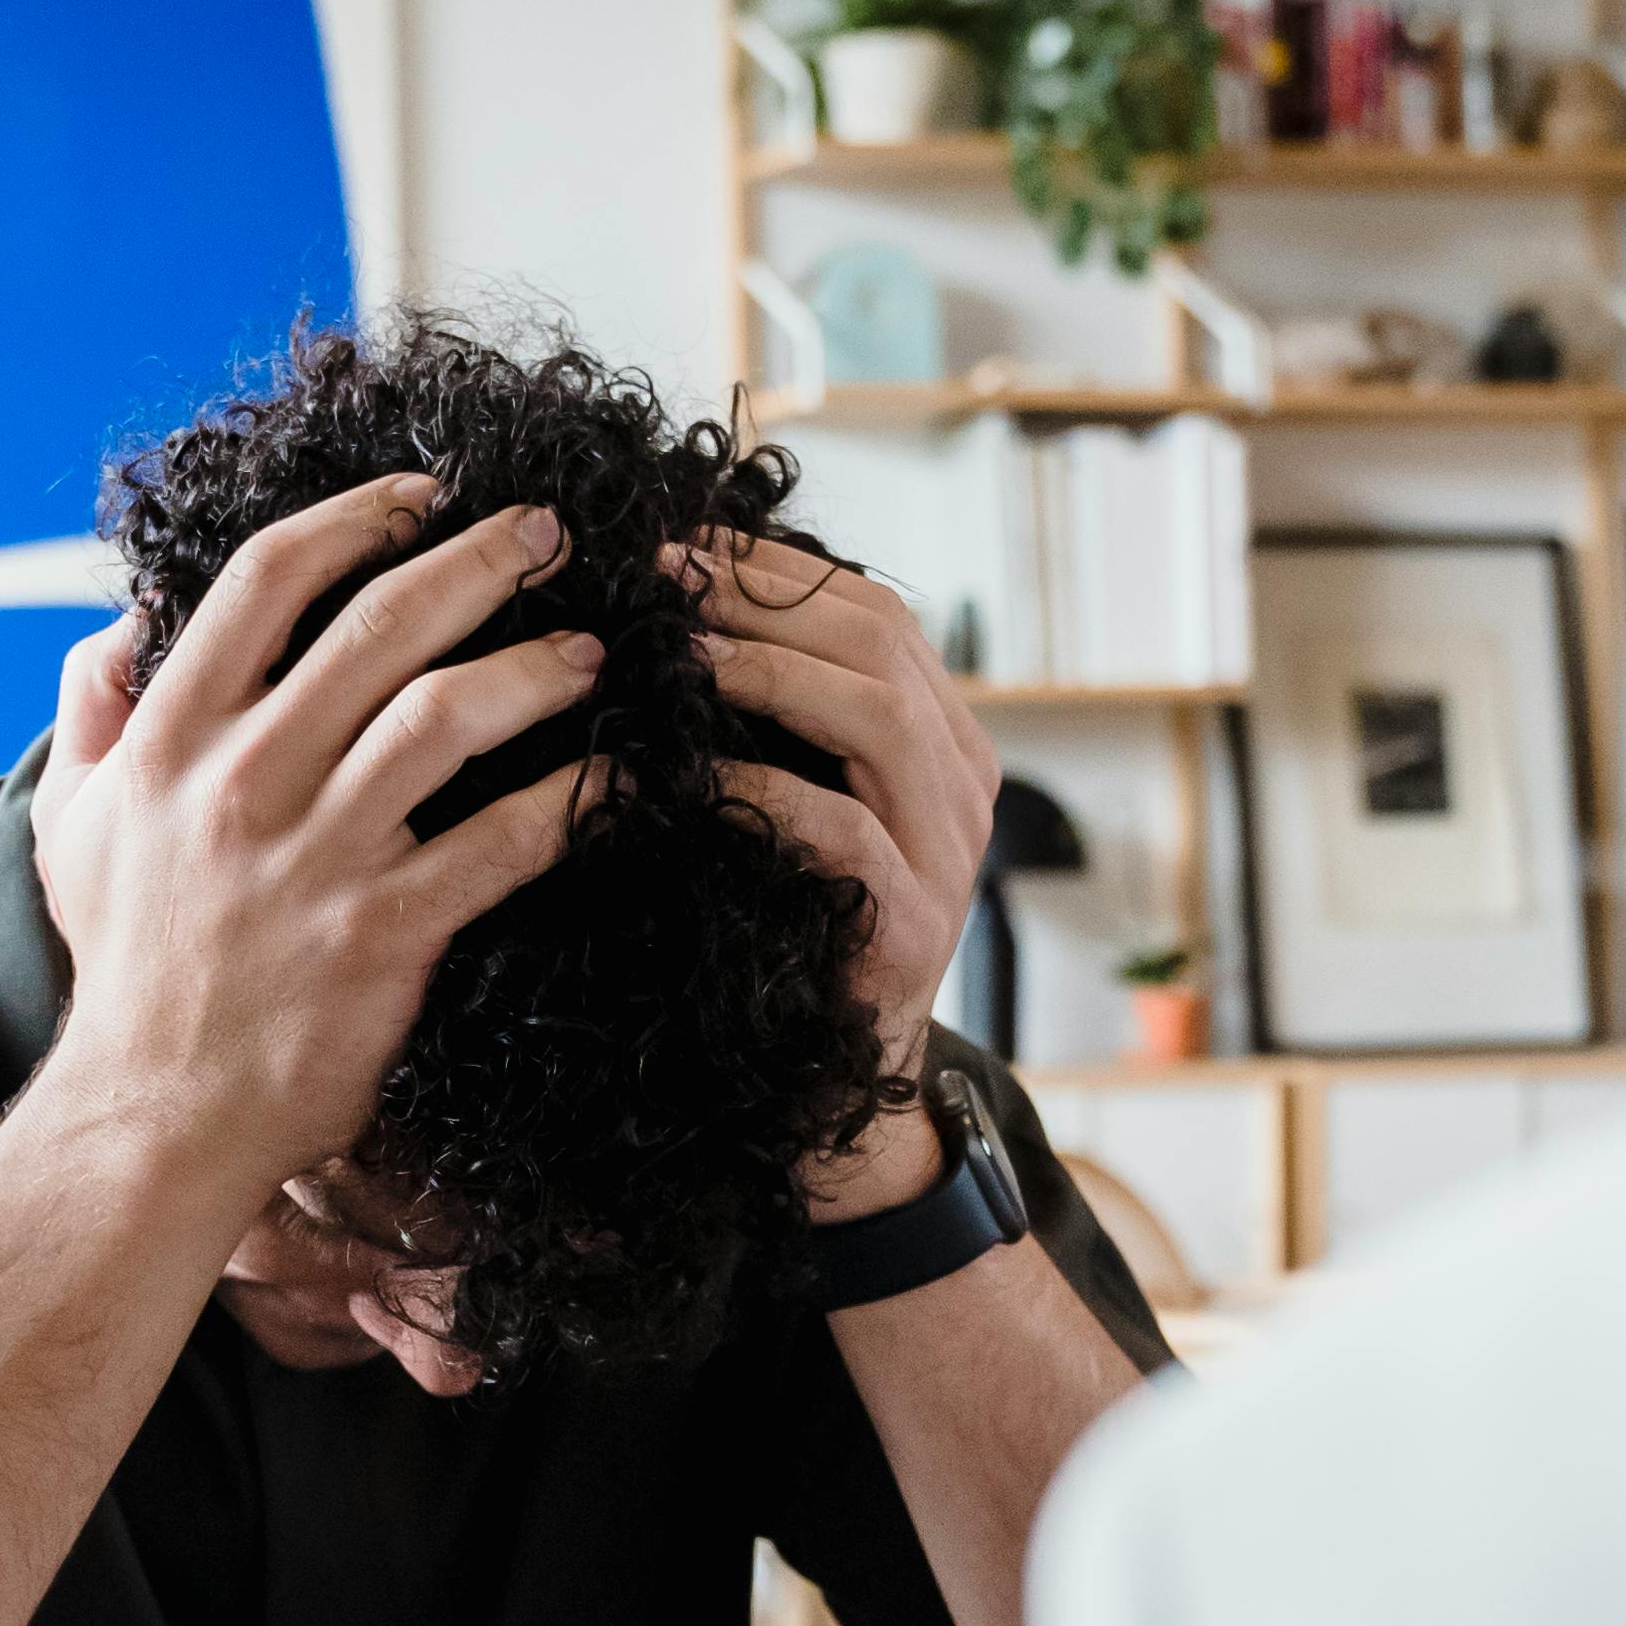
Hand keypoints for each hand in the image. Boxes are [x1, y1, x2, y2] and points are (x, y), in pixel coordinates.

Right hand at [33, 477, 603, 1215]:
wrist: (156, 1115)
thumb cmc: (128, 967)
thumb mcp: (71, 825)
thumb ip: (91, 711)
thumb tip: (124, 618)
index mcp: (171, 736)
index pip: (269, 579)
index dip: (358, 517)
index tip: (425, 495)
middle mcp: (243, 778)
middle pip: (381, 623)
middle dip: (483, 560)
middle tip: (550, 535)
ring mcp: (317, 856)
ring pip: (448, 716)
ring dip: (536, 668)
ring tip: (590, 652)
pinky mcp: (384, 933)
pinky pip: (501, 843)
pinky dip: (568, 800)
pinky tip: (609, 776)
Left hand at [679, 533, 998, 1221]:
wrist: (821, 1089)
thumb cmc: (779, 928)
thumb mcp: (785, 805)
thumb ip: (769, 722)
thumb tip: (671, 607)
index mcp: (939, 739)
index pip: (873, 612)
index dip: (774, 566)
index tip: (676, 537)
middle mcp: (962, 783)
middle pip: (881, 642)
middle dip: (763, 596)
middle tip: (662, 574)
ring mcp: (949, 854)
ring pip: (880, 715)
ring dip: (769, 671)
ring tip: (679, 651)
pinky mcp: (913, 927)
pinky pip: (845, 829)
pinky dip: (765, 789)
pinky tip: (691, 775)